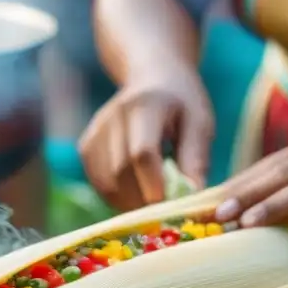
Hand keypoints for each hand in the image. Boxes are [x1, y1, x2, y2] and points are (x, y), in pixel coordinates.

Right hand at [79, 62, 214, 210]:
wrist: (153, 76)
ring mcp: (96, 130)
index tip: (170, 206)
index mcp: (146, 105)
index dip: (154, 184)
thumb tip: (192, 197)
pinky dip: (118, 197)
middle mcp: (114, 115)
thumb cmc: (182, 104)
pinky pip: (99, 183)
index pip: (142, 152)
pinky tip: (137, 193)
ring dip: (130, 203)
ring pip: (106, 183)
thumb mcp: (200, 123)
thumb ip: (196, 158)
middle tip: (166, 211)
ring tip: (154, 201)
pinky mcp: (87, 146)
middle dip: (144, 200)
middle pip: (121, 171)